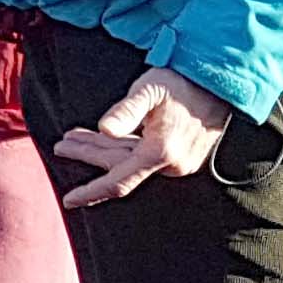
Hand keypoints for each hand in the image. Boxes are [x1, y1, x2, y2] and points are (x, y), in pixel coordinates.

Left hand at [53, 66, 238, 207]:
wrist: (220, 83)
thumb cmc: (181, 82)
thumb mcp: (149, 90)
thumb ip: (126, 111)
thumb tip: (105, 130)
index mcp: (160, 152)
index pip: (117, 181)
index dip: (91, 191)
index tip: (69, 200)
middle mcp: (171, 164)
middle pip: (119, 168)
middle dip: (88, 155)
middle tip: (61, 145)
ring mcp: (179, 163)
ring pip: (130, 161)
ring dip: (102, 151)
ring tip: (74, 139)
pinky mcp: (183, 157)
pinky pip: (144, 158)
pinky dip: (121, 150)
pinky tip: (106, 140)